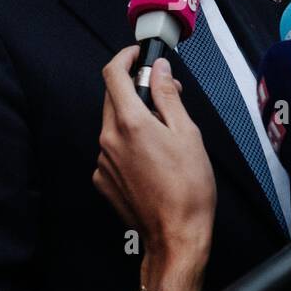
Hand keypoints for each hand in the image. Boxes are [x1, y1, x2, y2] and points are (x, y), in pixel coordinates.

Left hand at [95, 47, 215, 290]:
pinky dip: (128, 144)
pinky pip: (112, 149)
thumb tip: (160, 69)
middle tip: (164, 93)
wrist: (176, 236)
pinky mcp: (103, 179)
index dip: (125, 57)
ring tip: (164, 133)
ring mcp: (103, 161)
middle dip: (135, 88)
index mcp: (130, 123)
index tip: (138, 55)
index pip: (113, 74)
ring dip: (133, 118)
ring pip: (113, 124)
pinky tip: (152, 158)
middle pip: (112, 97)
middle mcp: (109, 139)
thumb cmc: (188, 190)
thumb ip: (168, 96)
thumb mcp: (187, 133)